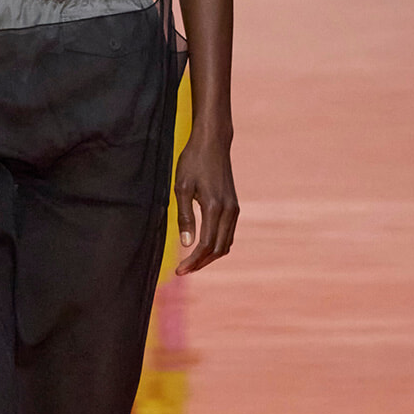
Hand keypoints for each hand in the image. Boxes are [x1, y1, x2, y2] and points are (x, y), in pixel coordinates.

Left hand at [174, 132, 238, 273]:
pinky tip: (203, 247)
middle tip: (183, 270)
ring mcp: (234, 208)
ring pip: (226, 243)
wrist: (213, 142)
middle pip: (218, 249)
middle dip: (201, 263)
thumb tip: (187, 244)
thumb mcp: (181, 187)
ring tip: (191, 262)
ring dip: (209, 256)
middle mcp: (229, 211)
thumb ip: (185, 216)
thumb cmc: (193, 161)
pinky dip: (217, 244)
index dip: (193, 261)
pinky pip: (228, 233)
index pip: (206, 245)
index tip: (179, 270)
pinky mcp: (234, 205)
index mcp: (214, 207)